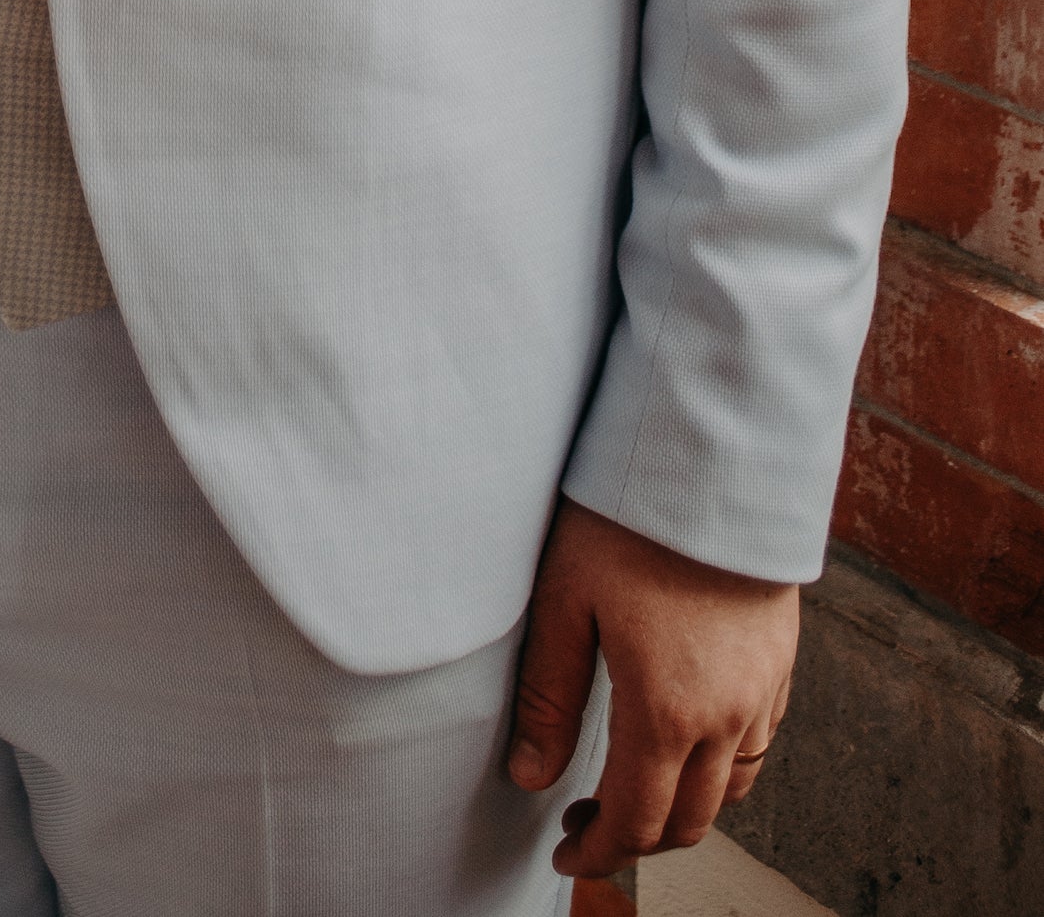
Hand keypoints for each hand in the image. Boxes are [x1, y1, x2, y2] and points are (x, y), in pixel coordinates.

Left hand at [507, 498, 797, 880]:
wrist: (714, 455)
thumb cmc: (629, 517)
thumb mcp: (564, 600)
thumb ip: (548, 697)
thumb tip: (531, 777)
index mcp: (667, 711)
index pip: (637, 821)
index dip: (599, 851)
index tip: (567, 854)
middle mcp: (726, 717)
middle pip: (690, 820)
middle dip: (637, 839)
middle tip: (586, 824)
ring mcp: (762, 692)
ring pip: (732, 790)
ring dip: (685, 808)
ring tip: (635, 787)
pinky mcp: (780, 662)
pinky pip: (759, 745)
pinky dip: (724, 768)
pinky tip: (687, 741)